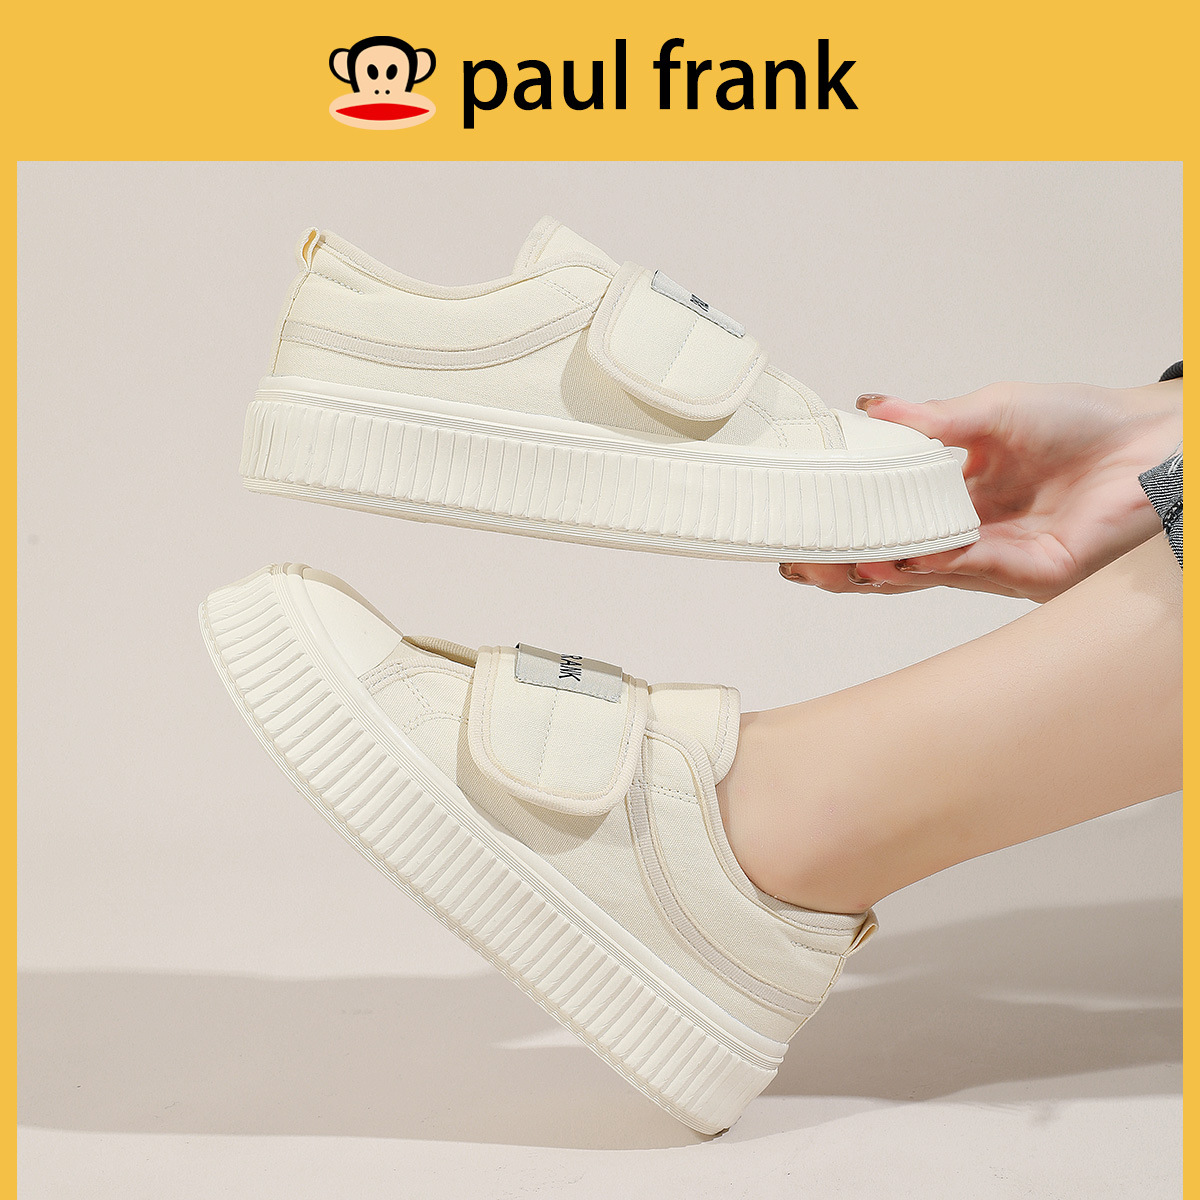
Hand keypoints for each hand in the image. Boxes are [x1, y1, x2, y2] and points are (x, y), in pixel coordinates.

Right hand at [781, 379, 1181, 600]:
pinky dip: (938, 563)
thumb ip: (931, 419)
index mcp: (958, 498)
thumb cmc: (1081, 420)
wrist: (1150, 439)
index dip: (848, 528)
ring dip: (881, 572)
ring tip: (842, 564)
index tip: (805, 527)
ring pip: (925, 575)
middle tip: (804, 563)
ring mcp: (998, 558)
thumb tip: (869, 407)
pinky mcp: (1033, 571)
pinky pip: (974, 569)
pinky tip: (907, 558)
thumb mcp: (990, 410)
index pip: (890, 522)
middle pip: (896, 560)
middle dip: (847, 566)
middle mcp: (971, 534)